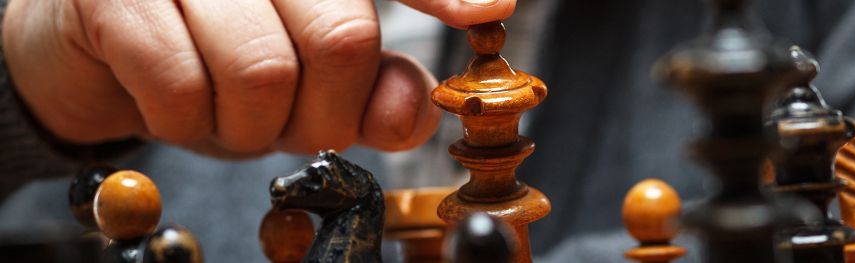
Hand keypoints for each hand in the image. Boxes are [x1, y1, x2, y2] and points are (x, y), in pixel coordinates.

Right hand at [2, 0, 514, 157]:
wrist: (95, 53)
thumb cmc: (217, 59)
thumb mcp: (309, 83)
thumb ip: (374, 91)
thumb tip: (415, 112)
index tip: (490, 7)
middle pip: (343, 38)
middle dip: (325, 114)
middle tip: (292, 124)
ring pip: (263, 71)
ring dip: (251, 128)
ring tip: (228, 114)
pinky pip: (182, 86)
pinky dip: (187, 122)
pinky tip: (177, 105)